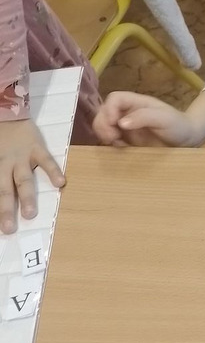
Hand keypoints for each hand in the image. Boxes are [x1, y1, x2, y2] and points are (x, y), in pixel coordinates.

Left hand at [0, 119, 64, 233]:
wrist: (6, 113)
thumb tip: (3, 188)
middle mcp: (5, 165)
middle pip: (4, 191)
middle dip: (6, 210)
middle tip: (9, 229)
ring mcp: (21, 157)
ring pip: (23, 180)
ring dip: (26, 198)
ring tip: (31, 214)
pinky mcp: (36, 148)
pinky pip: (46, 161)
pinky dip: (53, 172)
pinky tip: (61, 183)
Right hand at [92, 91, 198, 146]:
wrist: (187, 140)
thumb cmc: (178, 125)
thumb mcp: (164, 119)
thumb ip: (144, 117)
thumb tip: (121, 122)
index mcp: (137, 102)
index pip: (115, 99)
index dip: (109, 109)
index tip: (113, 123)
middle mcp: (128, 112)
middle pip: (104, 112)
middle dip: (102, 124)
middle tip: (112, 138)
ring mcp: (126, 126)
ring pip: (104, 125)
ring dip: (104, 133)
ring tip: (116, 143)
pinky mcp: (127, 139)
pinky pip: (111, 139)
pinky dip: (110, 144)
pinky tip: (121, 148)